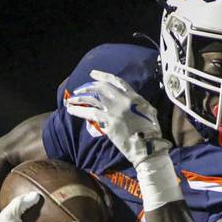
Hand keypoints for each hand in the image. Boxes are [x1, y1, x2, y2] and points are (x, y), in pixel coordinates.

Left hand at [66, 70, 182, 211]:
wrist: (148, 148)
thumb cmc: (151, 132)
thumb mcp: (148, 112)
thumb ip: (137, 103)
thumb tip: (129, 100)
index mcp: (133, 97)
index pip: (115, 81)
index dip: (102, 76)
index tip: (92, 74)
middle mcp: (122, 101)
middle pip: (100, 88)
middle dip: (87, 87)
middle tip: (78, 91)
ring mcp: (114, 112)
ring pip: (91, 100)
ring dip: (79, 99)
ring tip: (70, 100)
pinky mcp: (108, 124)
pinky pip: (90, 114)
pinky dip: (79, 111)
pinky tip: (71, 110)